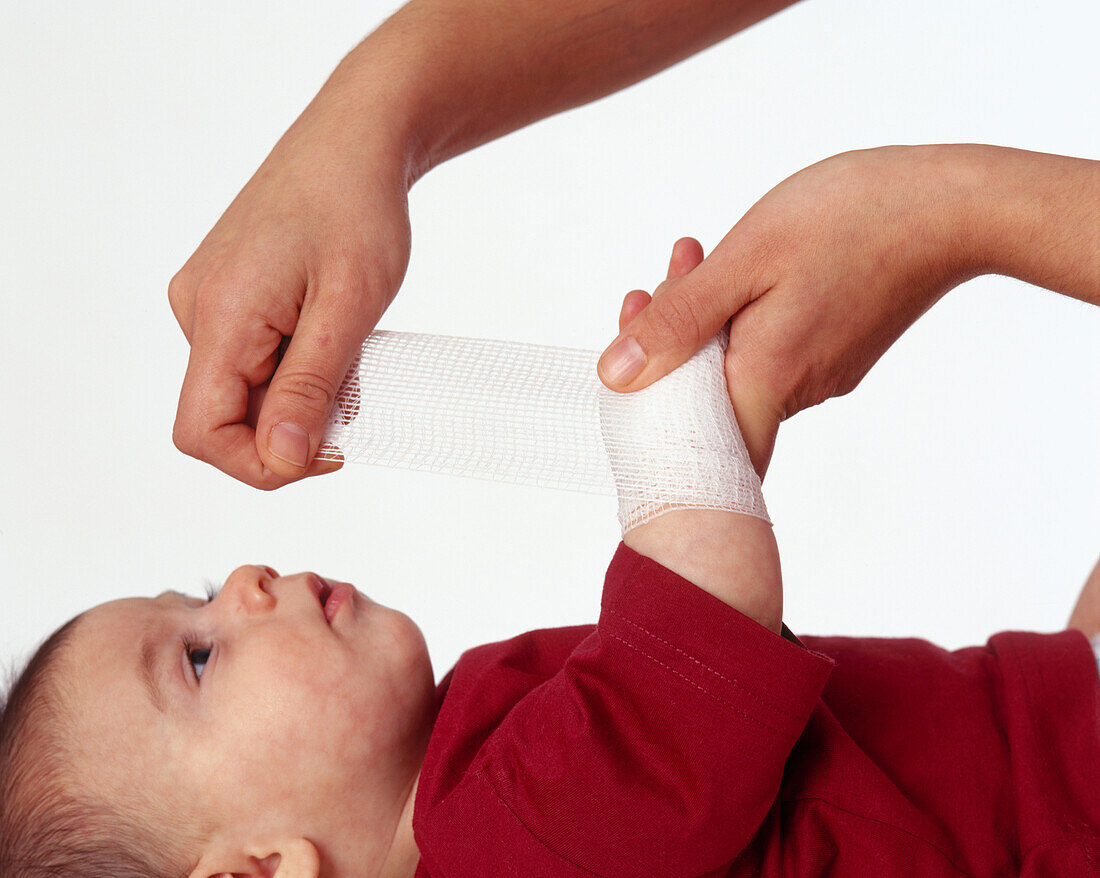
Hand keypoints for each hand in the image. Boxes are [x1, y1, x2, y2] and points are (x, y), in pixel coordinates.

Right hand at [169, 92, 411, 488]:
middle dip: (291, 427)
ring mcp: (205, 301)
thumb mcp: (349, 306)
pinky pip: (248, 360)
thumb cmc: (357, 208)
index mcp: (218, 314)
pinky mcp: (224, 296)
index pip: (202, 433)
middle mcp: (195, 310)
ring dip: (298, 396)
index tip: (329, 453)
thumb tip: (280, 460)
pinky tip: (330, 336)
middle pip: (224, 417)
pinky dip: (293, 367)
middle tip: (354, 398)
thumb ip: (309, 387)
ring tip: (348, 352)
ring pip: (242, 392)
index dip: (262, 465)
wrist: (354, 142)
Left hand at [600, 146, 982, 477]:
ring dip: (706, 317)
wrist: (952, 207)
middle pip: (708, 392)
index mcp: (766, 378)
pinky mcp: (840, 352)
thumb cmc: (852, 220)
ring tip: (696, 254)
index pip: (694, 444)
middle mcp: (797, 392)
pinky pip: (772, 347)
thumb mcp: (745, 260)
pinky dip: (743, 314)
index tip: (633, 349)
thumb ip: (680, 321)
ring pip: (739, 362)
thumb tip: (617, 375)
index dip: (652, 413)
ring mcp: (823, 374)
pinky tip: (740, 265)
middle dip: (671, 336)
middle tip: (666, 271)